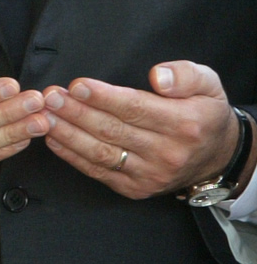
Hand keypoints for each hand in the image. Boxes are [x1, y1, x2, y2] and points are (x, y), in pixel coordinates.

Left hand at [42, 61, 246, 199]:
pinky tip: (54, 139)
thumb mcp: (208, 84)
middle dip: (76, 112)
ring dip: (68, 134)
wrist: (218, 157)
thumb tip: (157, 77)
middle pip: (112, 130)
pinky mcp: (136, 188)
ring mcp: (151, 174)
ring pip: (101, 153)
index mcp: (184, 124)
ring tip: (44, 115)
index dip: (103, 98)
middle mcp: (167, 153)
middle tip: (49, 97)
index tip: (76, 85)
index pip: (135, 109)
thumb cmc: (205, 113)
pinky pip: (99, 172)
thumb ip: (185, 75)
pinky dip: (72, 156)